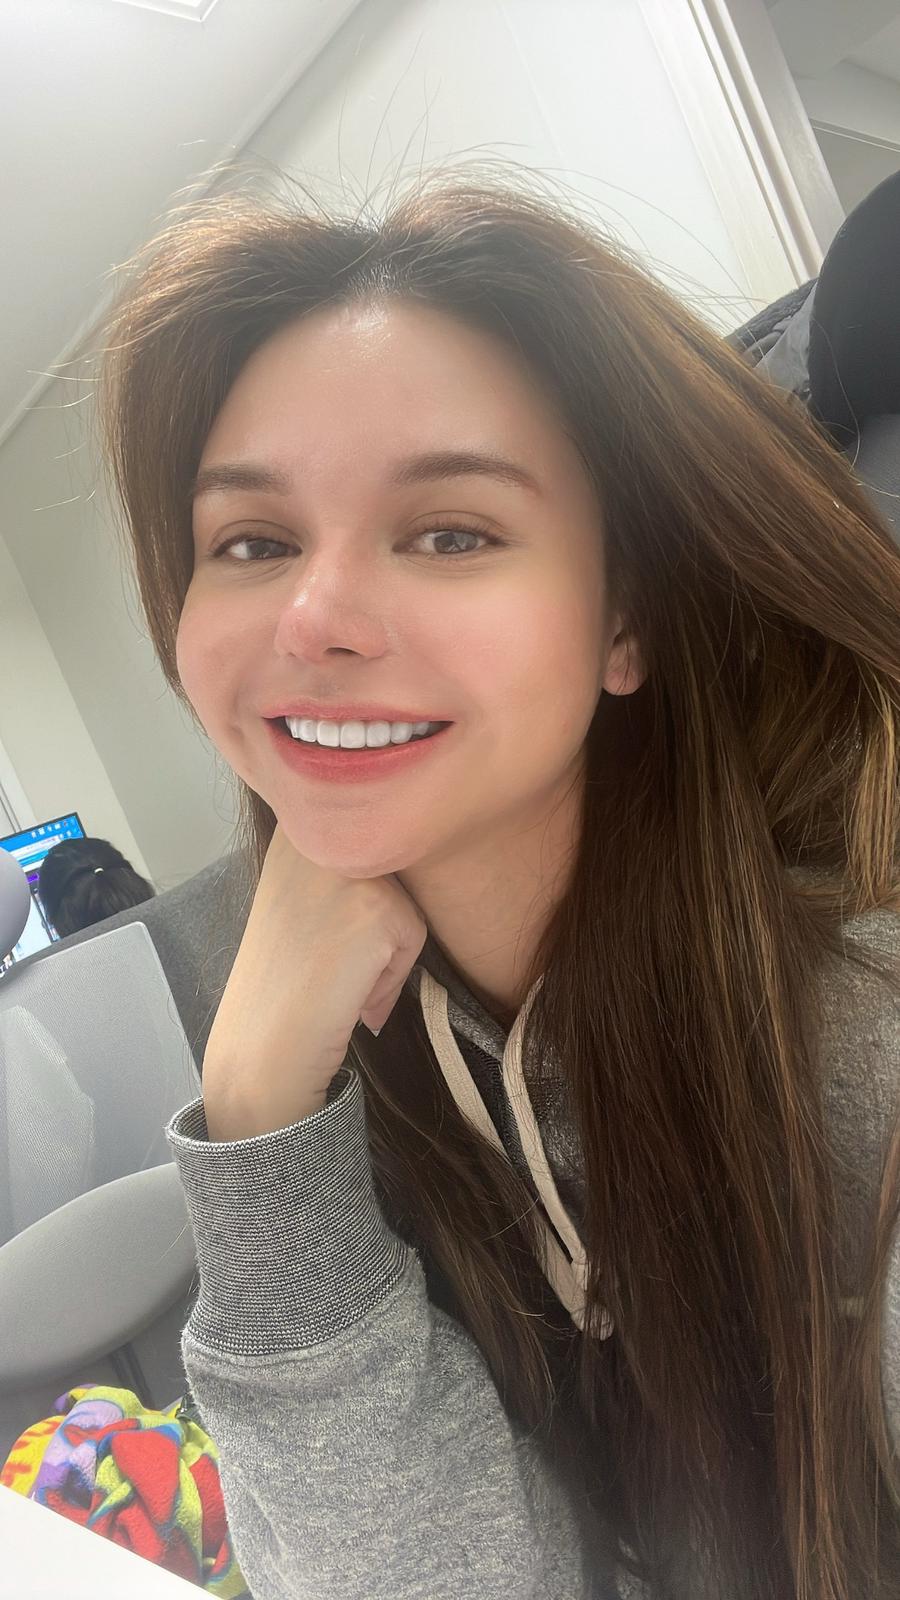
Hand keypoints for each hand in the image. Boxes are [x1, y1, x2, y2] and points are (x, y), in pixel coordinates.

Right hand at [202, 823, 428, 1139]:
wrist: (260, 1046)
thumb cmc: (280, 981)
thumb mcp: (296, 897)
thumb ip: (336, 870)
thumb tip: (411, 859)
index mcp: (293, 826)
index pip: (369, 844)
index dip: (356, 902)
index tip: (320, 935)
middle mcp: (316, 834)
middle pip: (392, 872)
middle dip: (374, 922)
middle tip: (322, 961)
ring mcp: (346, 869)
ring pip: (406, 904)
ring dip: (383, 950)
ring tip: (333, 976)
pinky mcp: (376, 908)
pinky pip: (412, 937)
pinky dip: (389, 975)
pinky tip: (345, 992)